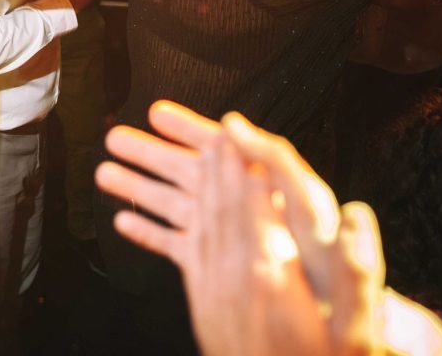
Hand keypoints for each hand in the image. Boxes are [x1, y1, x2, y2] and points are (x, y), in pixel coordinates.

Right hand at [95, 102, 384, 355]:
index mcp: (260, 187)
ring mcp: (225, 240)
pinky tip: (124, 222)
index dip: (186, 127)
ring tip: (106, 173)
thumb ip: (273, 161)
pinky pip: (175, 245)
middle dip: (149, 153)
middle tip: (115, 138)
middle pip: (186, 173)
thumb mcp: (308, 204)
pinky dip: (148, 233)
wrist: (335, 328)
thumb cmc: (331, 269)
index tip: (157, 112)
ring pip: (174, 205)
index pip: (218, 148)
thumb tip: (234, 127)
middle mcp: (240, 210)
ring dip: (139, 188)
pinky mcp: (215, 270)